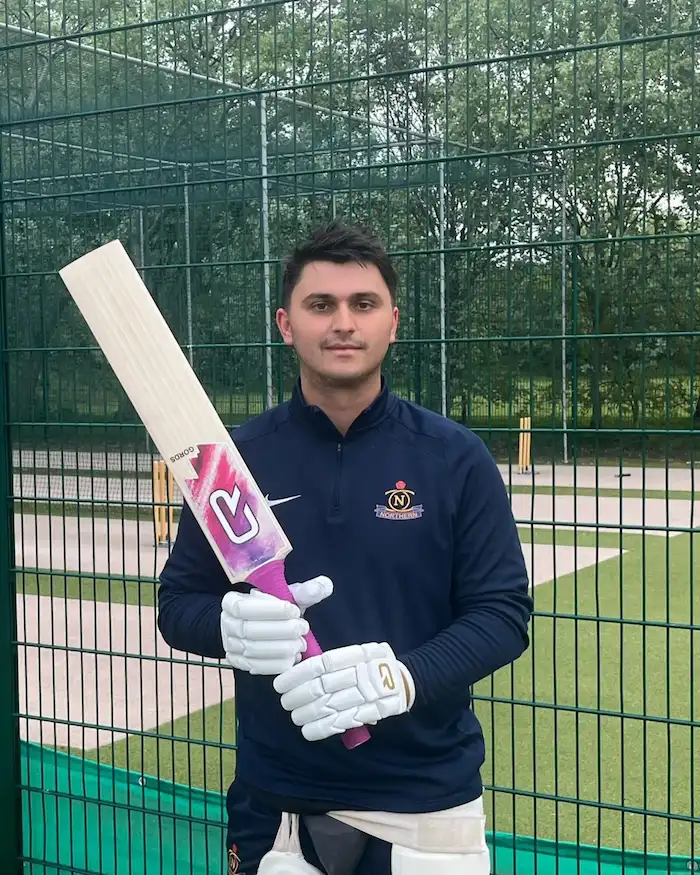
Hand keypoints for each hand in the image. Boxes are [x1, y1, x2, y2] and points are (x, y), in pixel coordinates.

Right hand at [220, 575, 332, 674]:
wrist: (253, 626)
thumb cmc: (272, 609)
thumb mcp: (285, 596)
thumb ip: (304, 591)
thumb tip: (325, 585)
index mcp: (231, 602)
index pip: (244, 607)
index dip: (271, 610)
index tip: (294, 610)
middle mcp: (226, 624)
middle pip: (250, 630)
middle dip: (281, 630)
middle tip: (303, 628)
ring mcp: (230, 646)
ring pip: (253, 650)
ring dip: (281, 648)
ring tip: (301, 643)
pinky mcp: (238, 663)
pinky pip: (256, 667)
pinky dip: (276, 664)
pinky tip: (293, 658)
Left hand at [273, 642, 414, 741]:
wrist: (404, 681)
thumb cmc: (373, 664)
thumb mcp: (358, 652)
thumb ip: (334, 661)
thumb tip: (300, 668)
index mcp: (355, 655)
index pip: (319, 665)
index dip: (296, 675)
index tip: (280, 684)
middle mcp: (359, 674)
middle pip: (320, 687)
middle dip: (297, 696)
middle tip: (285, 701)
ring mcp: (365, 695)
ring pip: (328, 706)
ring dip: (306, 713)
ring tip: (294, 716)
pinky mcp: (369, 713)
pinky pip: (341, 722)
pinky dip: (321, 728)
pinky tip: (307, 730)